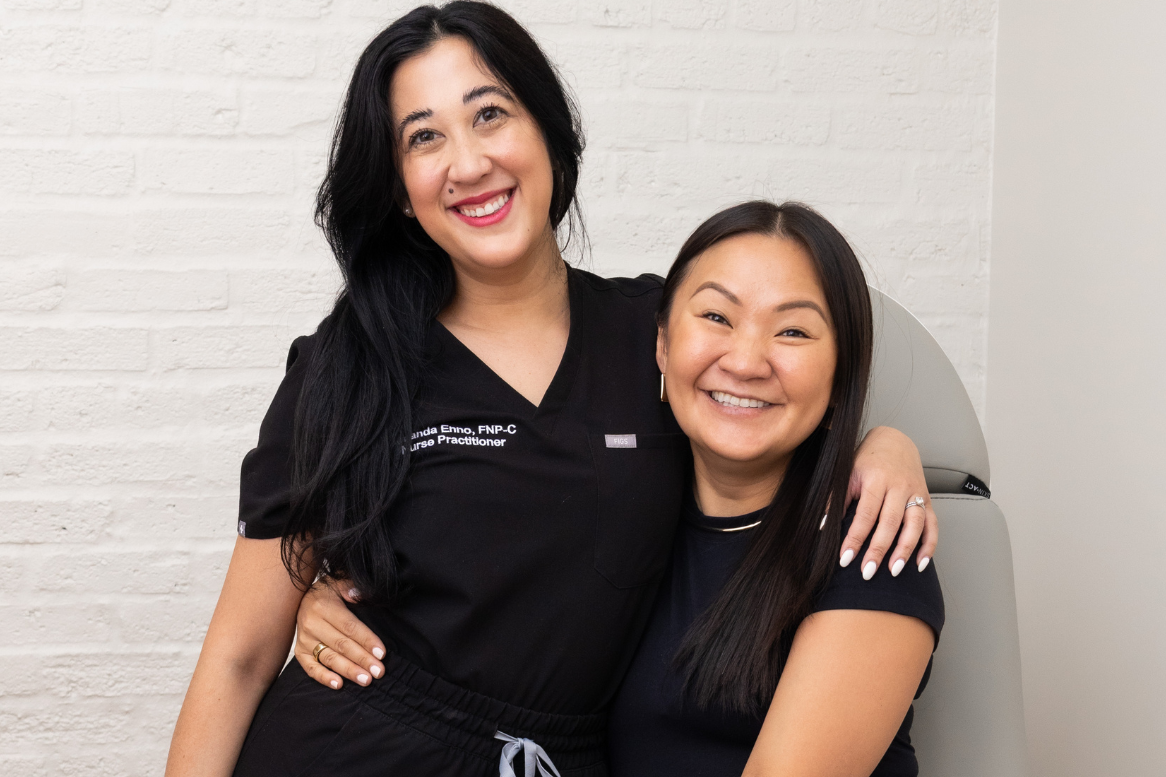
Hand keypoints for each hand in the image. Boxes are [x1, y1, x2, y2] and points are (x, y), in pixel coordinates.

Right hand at [294, 578, 385, 689]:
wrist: (301, 597)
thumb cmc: (329, 592)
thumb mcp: (339, 582)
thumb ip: (351, 587)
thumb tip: (358, 595)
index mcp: (323, 606)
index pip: (349, 626)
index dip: (366, 640)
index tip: (381, 653)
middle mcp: (311, 624)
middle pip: (341, 645)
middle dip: (362, 660)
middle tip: (378, 672)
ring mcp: (304, 640)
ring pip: (328, 658)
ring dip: (348, 671)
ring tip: (365, 680)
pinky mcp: (300, 652)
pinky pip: (310, 668)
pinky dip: (324, 678)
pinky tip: (339, 685)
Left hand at [843, 426, 937, 578]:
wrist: (894, 441)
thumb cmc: (866, 460)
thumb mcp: (847, 473)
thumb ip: (836, 499)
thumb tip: (823, 526)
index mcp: (876, 479)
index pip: (865, 514)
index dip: (855, 538)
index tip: (846, 558)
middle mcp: (899, 486)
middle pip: (890, 522)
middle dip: (878, 549)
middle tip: (867, 572)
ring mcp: (916, 493)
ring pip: (915, 524)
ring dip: (905, 550)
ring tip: (894, 571)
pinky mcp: (927, 499)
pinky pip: (933, 525)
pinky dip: (929, 545)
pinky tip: (920, 564)